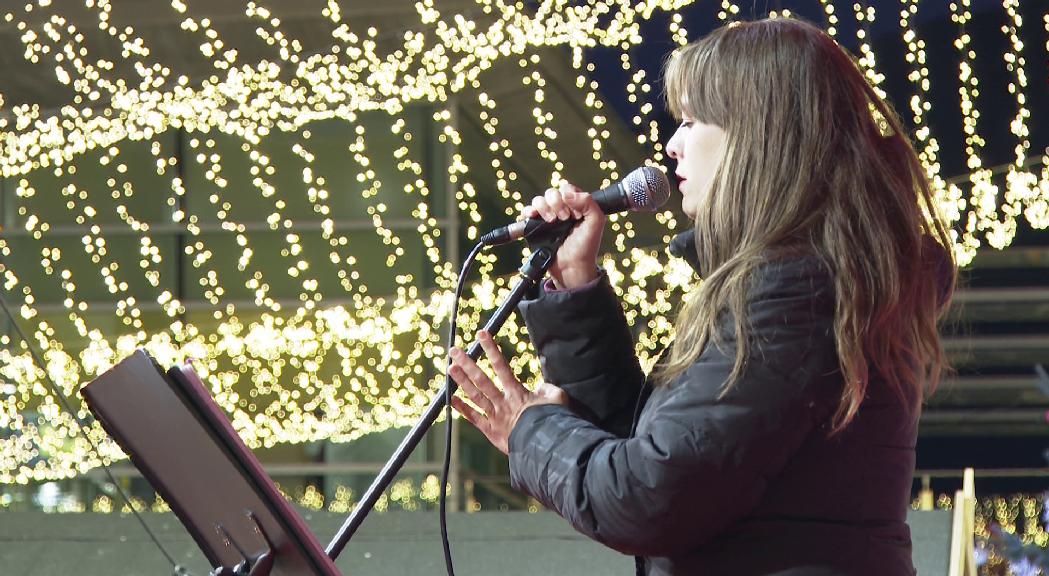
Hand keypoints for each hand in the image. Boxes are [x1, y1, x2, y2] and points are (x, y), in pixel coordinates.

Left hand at [448, 330, 568, 454]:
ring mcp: (495, 416)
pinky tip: (451, 399)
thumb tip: (541, 386)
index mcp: (517, 392)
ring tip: (450, 368)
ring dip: (462, 382)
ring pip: (475, 396)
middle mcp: (503, 402)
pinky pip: (474, 418)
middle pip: (482, 379)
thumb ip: (548, 389)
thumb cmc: (553, 422)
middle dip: (468, 363)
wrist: (544, 447)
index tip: (481, 334)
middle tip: (454, 350)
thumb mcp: (558, 400)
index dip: (491, 348)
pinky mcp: (491, 432)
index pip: (502, 366)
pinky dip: (462, 409)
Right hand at [522, 180, 605, 289]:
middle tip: (565, 218)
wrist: (572, 267)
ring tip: (552, 221)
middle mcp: (560, 209)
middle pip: (552, 192)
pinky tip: (534, 216)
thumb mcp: (596, 222)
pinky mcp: (535, 227)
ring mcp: (547, 217)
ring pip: (539, 200)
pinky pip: (526, 212)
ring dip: (545, 207)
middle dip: (557, 203)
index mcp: (575, 205)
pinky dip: (528, 211)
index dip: (570, 197)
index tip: (577, 214)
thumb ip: (588, 202)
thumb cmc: (585, 246)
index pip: (567, 189)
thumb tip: (567, 194)